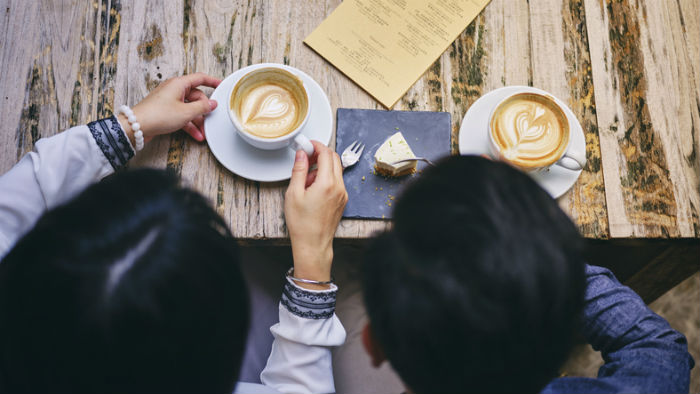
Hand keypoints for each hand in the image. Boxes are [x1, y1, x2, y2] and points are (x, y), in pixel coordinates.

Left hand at [118, 72, 220, 144]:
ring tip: (203, 133)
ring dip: (197, 121)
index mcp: (179, 84)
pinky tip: (195, 135)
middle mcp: (174, 90)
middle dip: (204, 110)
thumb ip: (202, 107)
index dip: (213, 81)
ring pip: (189, 109)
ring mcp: (169, 101)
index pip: (200, 78)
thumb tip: (212, 104)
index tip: (221, 85)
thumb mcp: (186, 112)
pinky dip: (189, 125)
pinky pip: (181, 116)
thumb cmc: (157, 115)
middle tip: (210, 119)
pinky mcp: (165, 111)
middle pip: (196, 97)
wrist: (137, 126)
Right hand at [284, 141, 347, 289]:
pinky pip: (336, 181)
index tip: (307, 144)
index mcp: (327, 184)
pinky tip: (313, 189)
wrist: (313, 244)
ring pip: (336, 170)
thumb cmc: (302, 224)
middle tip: (306, 158)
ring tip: (306, 180)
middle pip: (334, 159)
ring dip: (322, 167)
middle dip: (320, 154)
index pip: (326, 154)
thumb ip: (299, 170)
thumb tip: (302, 154)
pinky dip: (325, 178)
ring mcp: (343, 194)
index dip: (316, 145)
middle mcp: (339, 187)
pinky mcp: (342, 200)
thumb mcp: (294, 194)